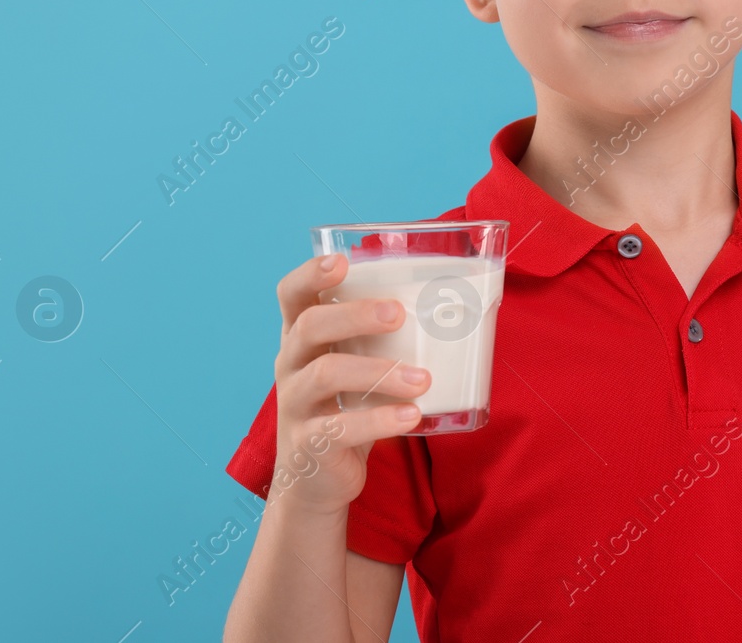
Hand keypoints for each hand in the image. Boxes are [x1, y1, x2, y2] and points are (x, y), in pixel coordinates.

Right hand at [269, 252, 432, 516]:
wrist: (316, 480)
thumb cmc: (346, 407)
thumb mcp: (353, 368)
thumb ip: (380, 340)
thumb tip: (452, 303)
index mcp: (300, 338)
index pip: (291, 295)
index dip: (309, 274)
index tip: (341, 261)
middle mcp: (289, 365)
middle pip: (309, 326)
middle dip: (354, 315)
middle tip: (398, 314)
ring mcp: (294, 404)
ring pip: (326, 375)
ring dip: (379, 372)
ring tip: (422, 379)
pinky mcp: (309, 444)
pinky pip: (340, 428)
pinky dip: (380, 421)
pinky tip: (412, 416)